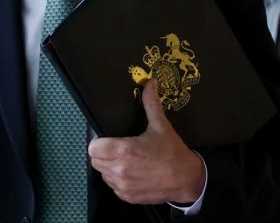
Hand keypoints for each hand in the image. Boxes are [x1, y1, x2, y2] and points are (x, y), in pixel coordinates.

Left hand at [88, 79, 206, 204]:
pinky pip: (113, 186)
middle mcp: (119, 170)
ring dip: (109, 167)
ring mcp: (122, 186)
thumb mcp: (160, 125)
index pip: (93, 148)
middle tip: (117, 148)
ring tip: (125, 160)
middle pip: (95, 161)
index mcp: (123, 150)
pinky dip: (118, 180)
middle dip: (102, 153)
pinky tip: (131, 173)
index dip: (98, 142)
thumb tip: (149, 83)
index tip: (108, 139)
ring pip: (103, 174)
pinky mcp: (127, 197)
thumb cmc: (172, 151)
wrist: (186, 179)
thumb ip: (150, 103)